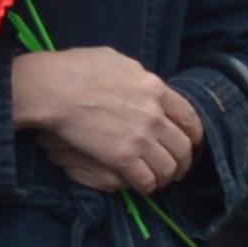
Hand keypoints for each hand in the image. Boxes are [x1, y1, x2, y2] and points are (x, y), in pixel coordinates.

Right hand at [12, 44, 203, 197]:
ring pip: (168, 167)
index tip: (190, 143)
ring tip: (159, 180)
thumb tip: (140, 80)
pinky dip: (147, 186)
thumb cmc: (77, 68)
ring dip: (166, 176)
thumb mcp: (116, 60)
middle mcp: (155, 115)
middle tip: (177, 168)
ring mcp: (140, 138)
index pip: (189, 117)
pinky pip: (146, 180)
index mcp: (156, 89)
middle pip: (183, 146)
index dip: (193, 134)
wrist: (54, 88)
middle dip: (183, 161)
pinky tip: (142, 186)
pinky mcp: (122, 157)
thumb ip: (136, 74)